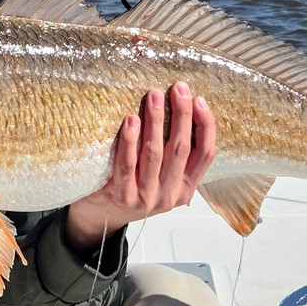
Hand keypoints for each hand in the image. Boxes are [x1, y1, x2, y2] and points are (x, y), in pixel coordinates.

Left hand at [64, 82, 216, 255]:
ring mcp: (146, 197)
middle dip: (182, 114)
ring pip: (155, 153)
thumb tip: (182, 108)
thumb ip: (173, 154)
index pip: (205, 154)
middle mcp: (169, 194)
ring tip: (154, 96)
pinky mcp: (123, 196)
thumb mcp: (162, 176)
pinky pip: (128, 164)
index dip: (205, 125)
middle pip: (181, 148)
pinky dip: (130, 141)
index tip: (199, 100)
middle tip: (178, 89)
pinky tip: (131, 120)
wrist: (100, 217)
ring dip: (156, 121)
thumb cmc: (132, 188)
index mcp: (185, 188)